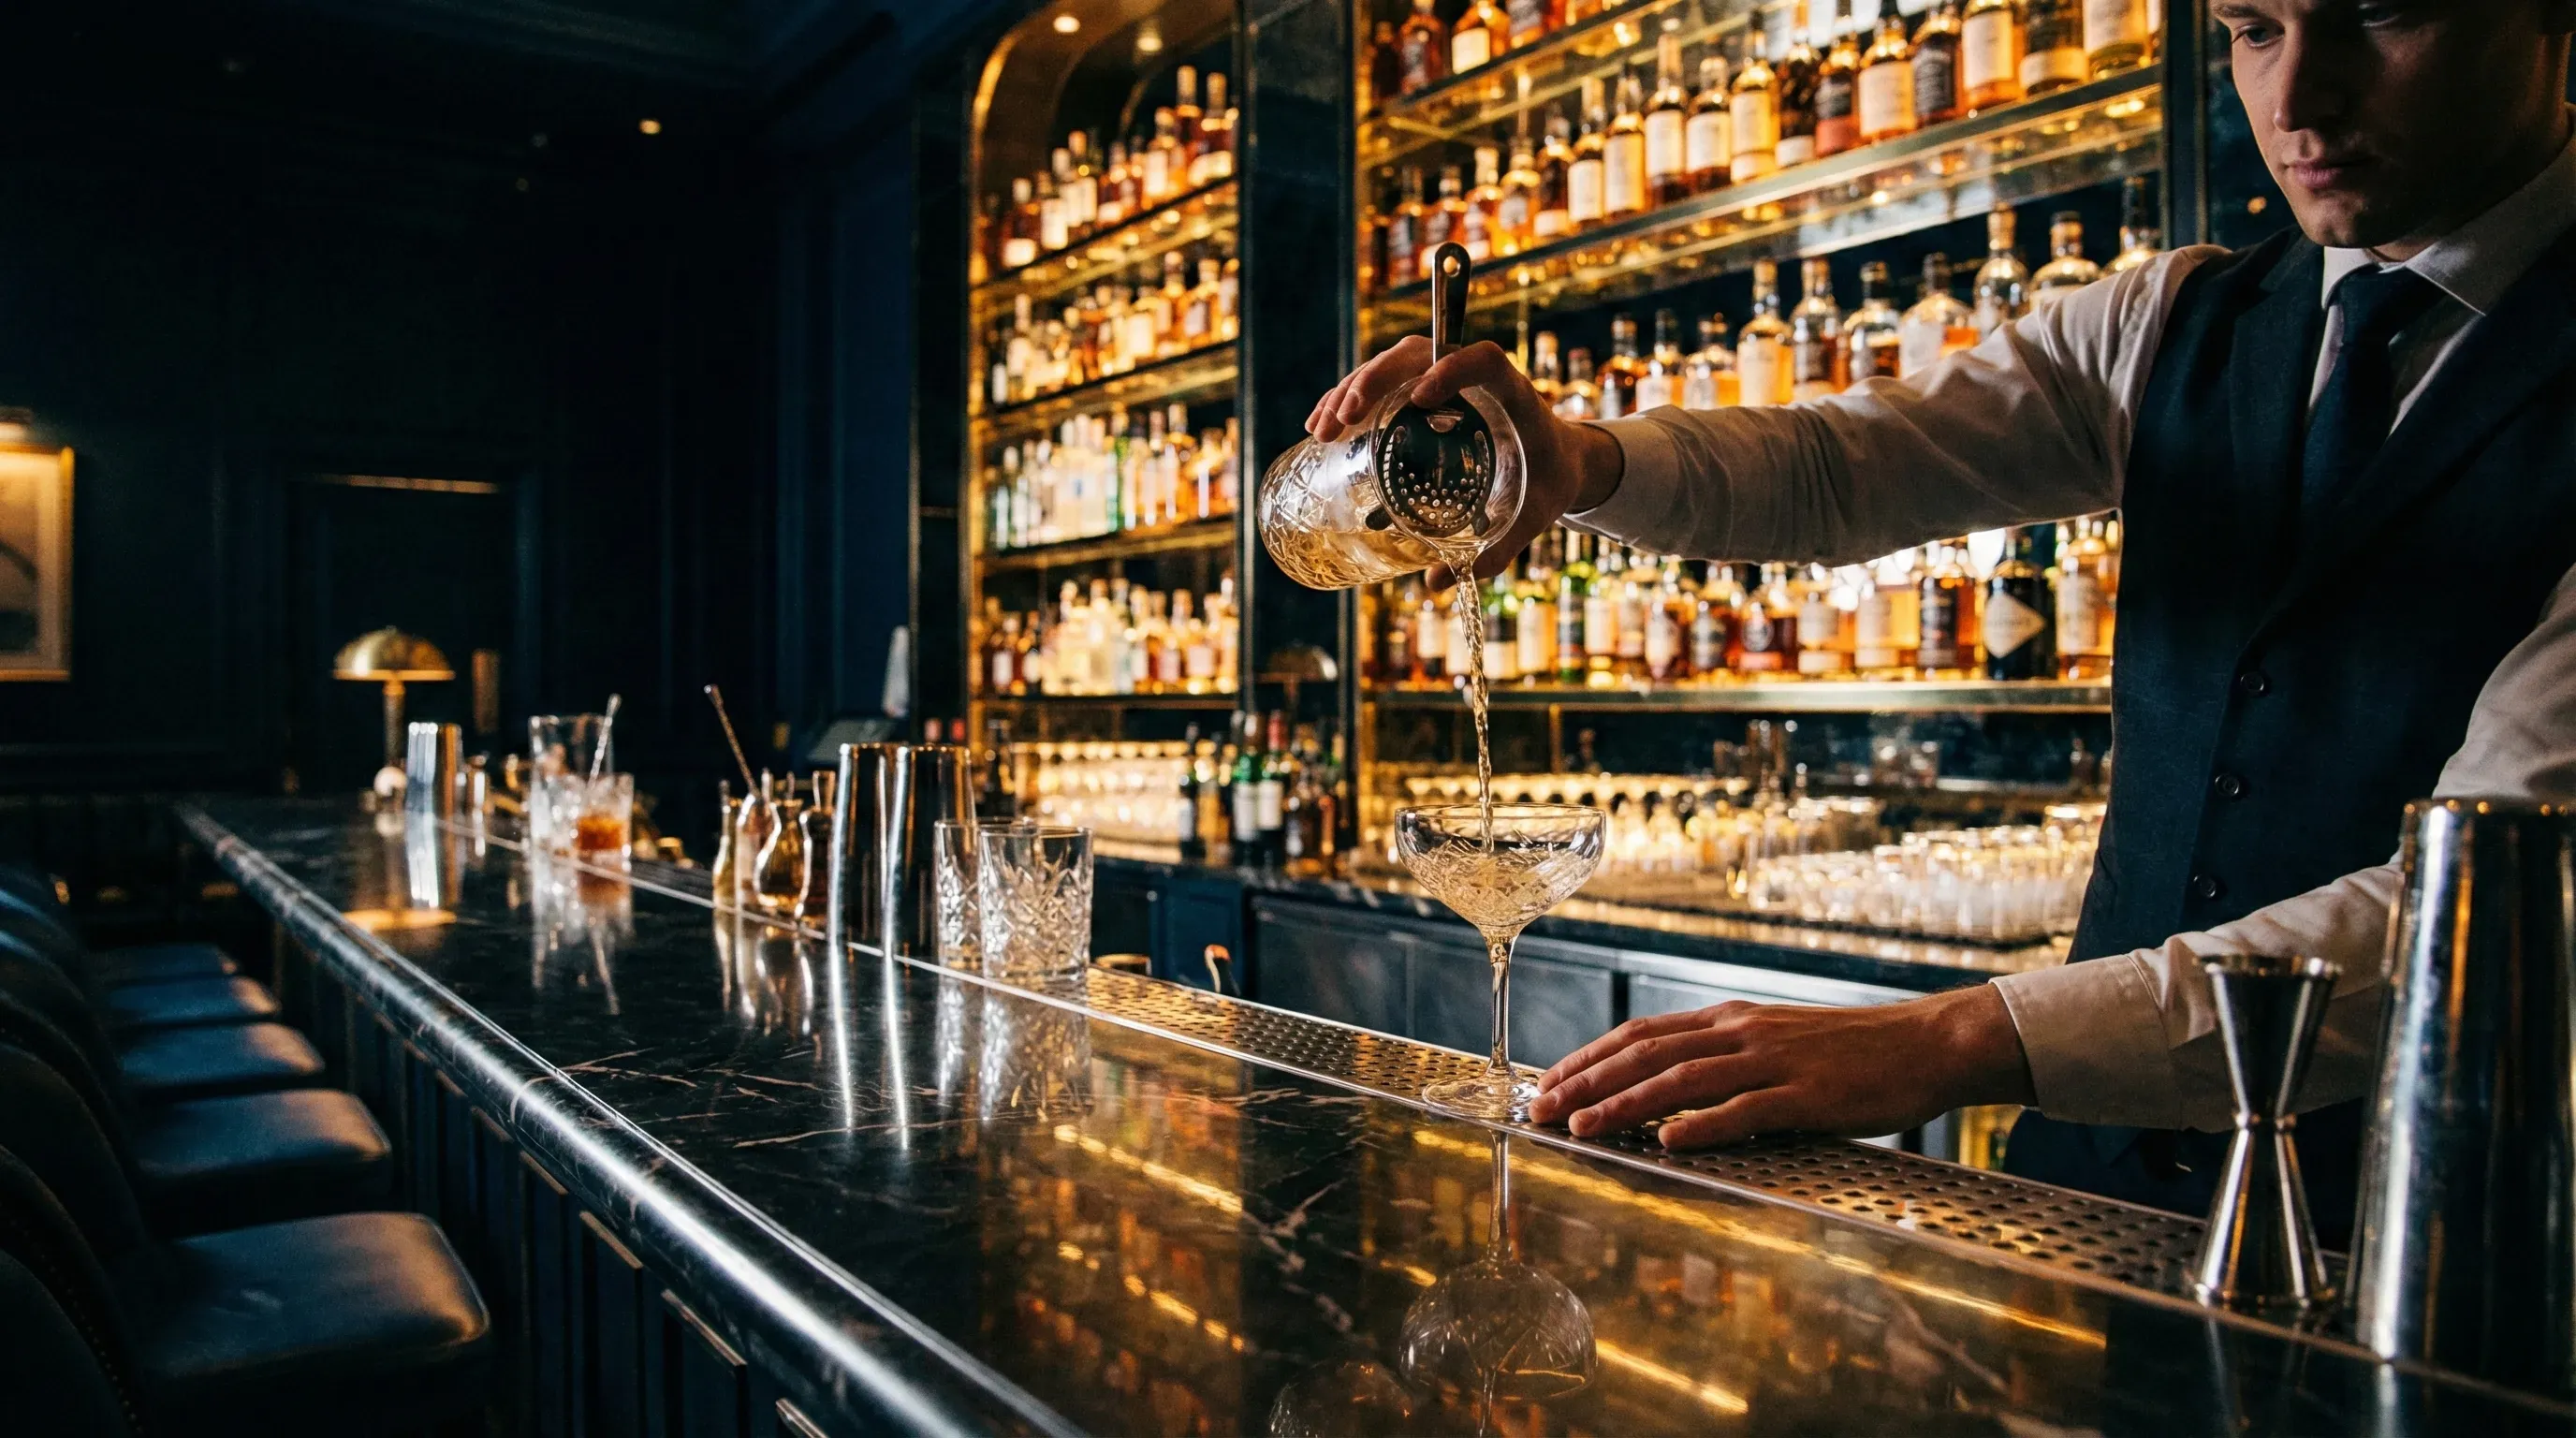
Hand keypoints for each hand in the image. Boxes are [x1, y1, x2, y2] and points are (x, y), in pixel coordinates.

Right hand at [1301, 336, 1625, 585]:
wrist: (1559, 460)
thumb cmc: (1549, 482)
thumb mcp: (1532, 515)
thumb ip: (1497, 549)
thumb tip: (1437, 581)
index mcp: (1513, 395)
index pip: (1484, 360)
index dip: (1454, 368)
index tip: (1424, 398)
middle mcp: (1474, 378)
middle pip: (1418, 354)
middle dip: (1373, 381)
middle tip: (1343, 422)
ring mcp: (1445, 380)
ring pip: (1392, 365)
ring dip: (1349, 390)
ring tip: (1321, 430)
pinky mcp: (1424, 392)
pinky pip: (1382, 384)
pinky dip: (1347, 399)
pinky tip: (1320, 425)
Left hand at [1526, 985, 2035, 1148]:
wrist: (1924, 1044)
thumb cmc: (1849, 1053)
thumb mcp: (1774, 1044)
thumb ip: (1724, 1063)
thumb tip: (1667, 1094)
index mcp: (1729, 1020)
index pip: (1641, 1033)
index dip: (1589, 1057)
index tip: (1549, 1082)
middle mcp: (1741, 1032)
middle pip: (1647, 1052)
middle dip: (1589, 1081)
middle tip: (1544, 1111)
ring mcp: (1773, 1061)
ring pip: (1683, 1079)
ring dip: (1627, 1104)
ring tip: (1584, 1127)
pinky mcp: (1807, 1095)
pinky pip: (1746, 1109)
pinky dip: (1703, 1124)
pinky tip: (1669, 1141)